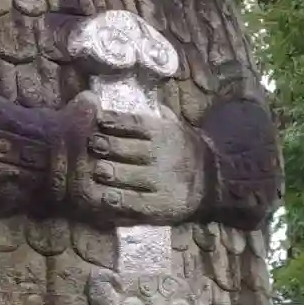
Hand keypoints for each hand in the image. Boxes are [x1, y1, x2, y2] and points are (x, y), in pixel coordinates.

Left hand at [66, 96, 210, 224]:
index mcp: (164, 133)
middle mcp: (162, 155)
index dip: (112, 121)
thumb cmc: (184, 149)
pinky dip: (114, 198)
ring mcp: (160, 181)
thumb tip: (132, 99)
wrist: (214, 180)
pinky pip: (132, 201)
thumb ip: (154, 114)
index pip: (134, 124)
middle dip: (104, 146)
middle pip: (124, 149)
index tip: (96, 121)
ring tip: (92, 170)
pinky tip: (102, 195)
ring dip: (105, 172)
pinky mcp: (159, 205)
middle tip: (89, 145)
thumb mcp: (176, 126)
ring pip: (125, 175)